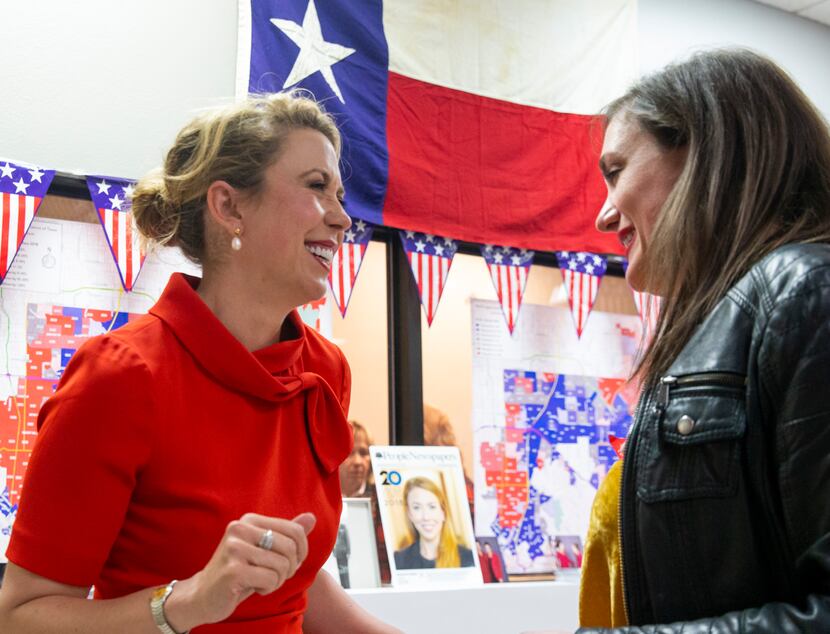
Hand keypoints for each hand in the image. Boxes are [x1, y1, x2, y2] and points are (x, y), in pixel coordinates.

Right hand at [164, 512, 315, 629]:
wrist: (203, 595)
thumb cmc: (238, 571)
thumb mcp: (264, 549)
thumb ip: (286, 534)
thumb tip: (311, 517)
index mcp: (249, 520)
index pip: (294, 530)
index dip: (301, 551)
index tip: (292, 563)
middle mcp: (240, 529)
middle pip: (290, 548)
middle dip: (289, 568)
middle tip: (274, 576)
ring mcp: (235, 549)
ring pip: (282, 566)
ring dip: (277, 580)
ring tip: (261, 582)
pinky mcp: (233, 570)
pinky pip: (270, 579)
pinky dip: (268, 588)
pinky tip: (252, 588)